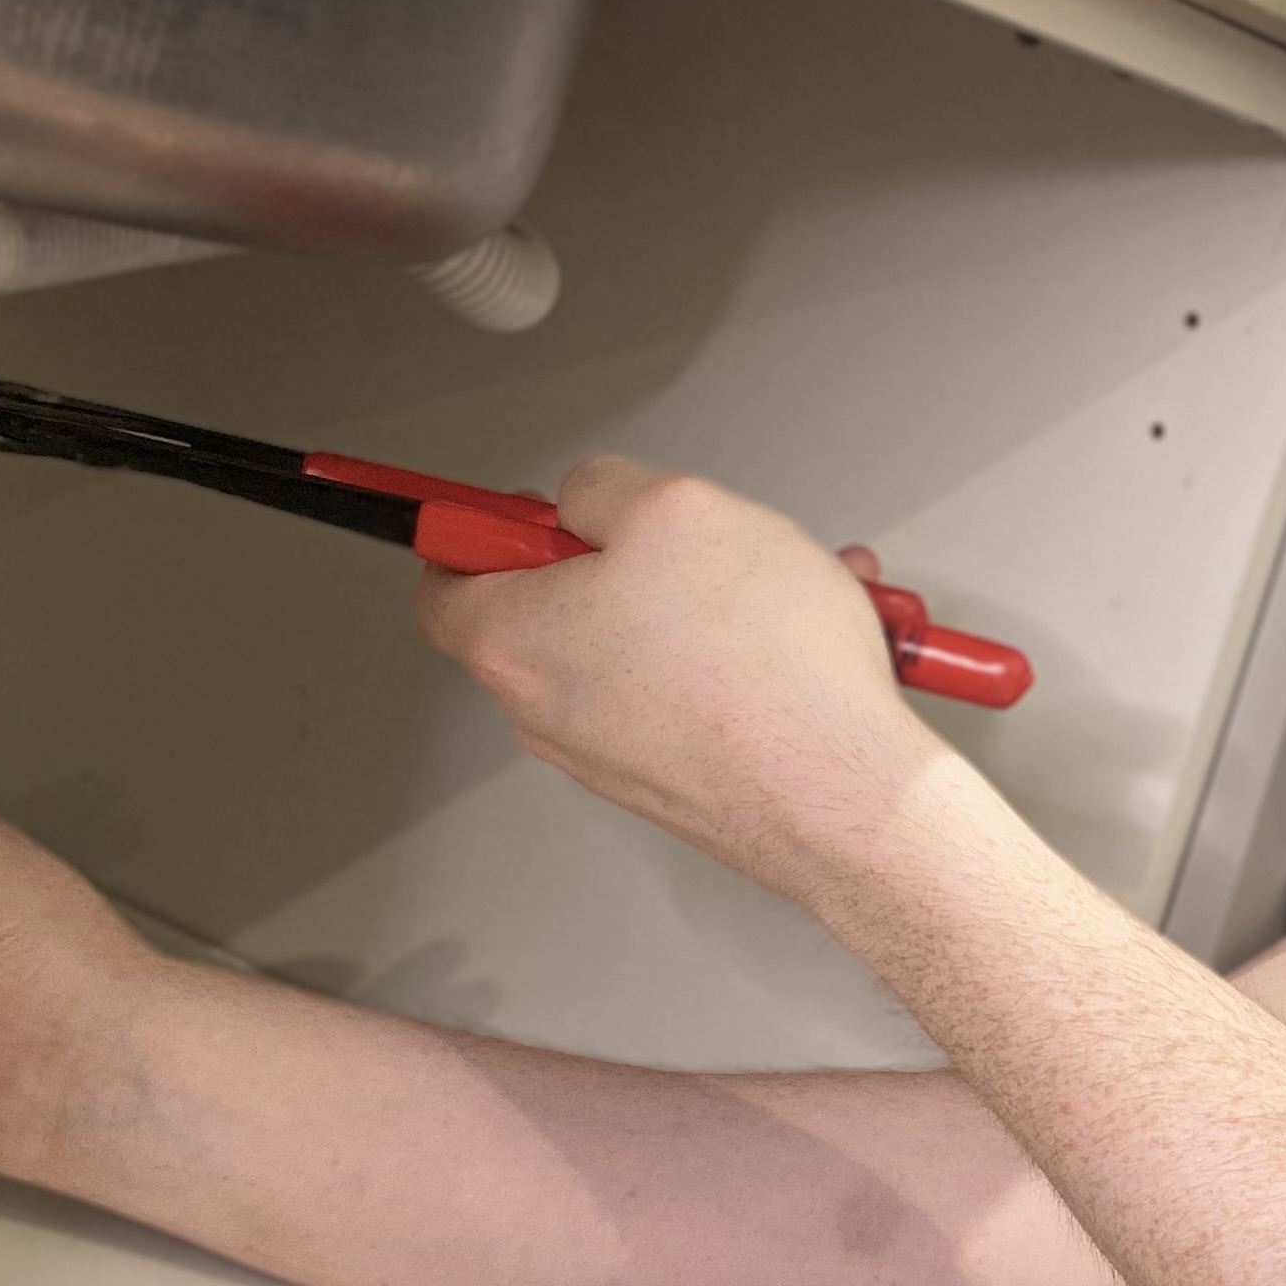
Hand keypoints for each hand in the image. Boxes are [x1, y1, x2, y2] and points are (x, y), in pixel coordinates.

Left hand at [412, 459, 949, 901]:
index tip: (524, 512)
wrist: (842, 795)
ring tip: (787, 589)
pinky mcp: (678, 781)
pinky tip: (809, 637)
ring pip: (643, 649)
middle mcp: (549, 712)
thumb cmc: (761, 670)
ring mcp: (614, 756)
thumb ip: (605, 489)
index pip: (444, 582)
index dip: (480, 533)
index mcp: (515, 642)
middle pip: (558, 611)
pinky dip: (743, 658)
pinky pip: (693, 694)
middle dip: (633, 562)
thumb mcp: (676, 507)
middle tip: (691, 543)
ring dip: (708, 607)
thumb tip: (589, 501)